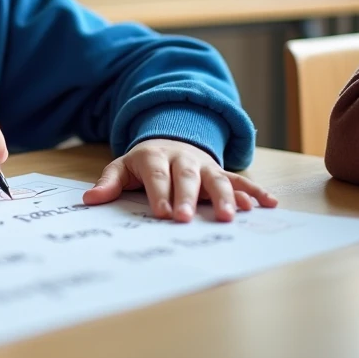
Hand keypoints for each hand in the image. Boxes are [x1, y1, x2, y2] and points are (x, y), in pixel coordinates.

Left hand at [82, 138, 277, 221]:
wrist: (169, 139)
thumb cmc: (143, 163)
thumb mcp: (122, 167)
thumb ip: (109, 183)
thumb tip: (89, 200)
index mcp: (153, 156)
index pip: (156, 175)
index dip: (160, 193)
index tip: (162, 212)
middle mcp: (182, 158)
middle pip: (186, 176)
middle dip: (188, 197)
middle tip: (187, 218)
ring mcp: (204, 164)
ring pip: (216, 177)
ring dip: (225, 196)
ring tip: (230, 216)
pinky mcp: (221, 171)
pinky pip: (240, 179)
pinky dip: (255, 191)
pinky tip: (269, 204)